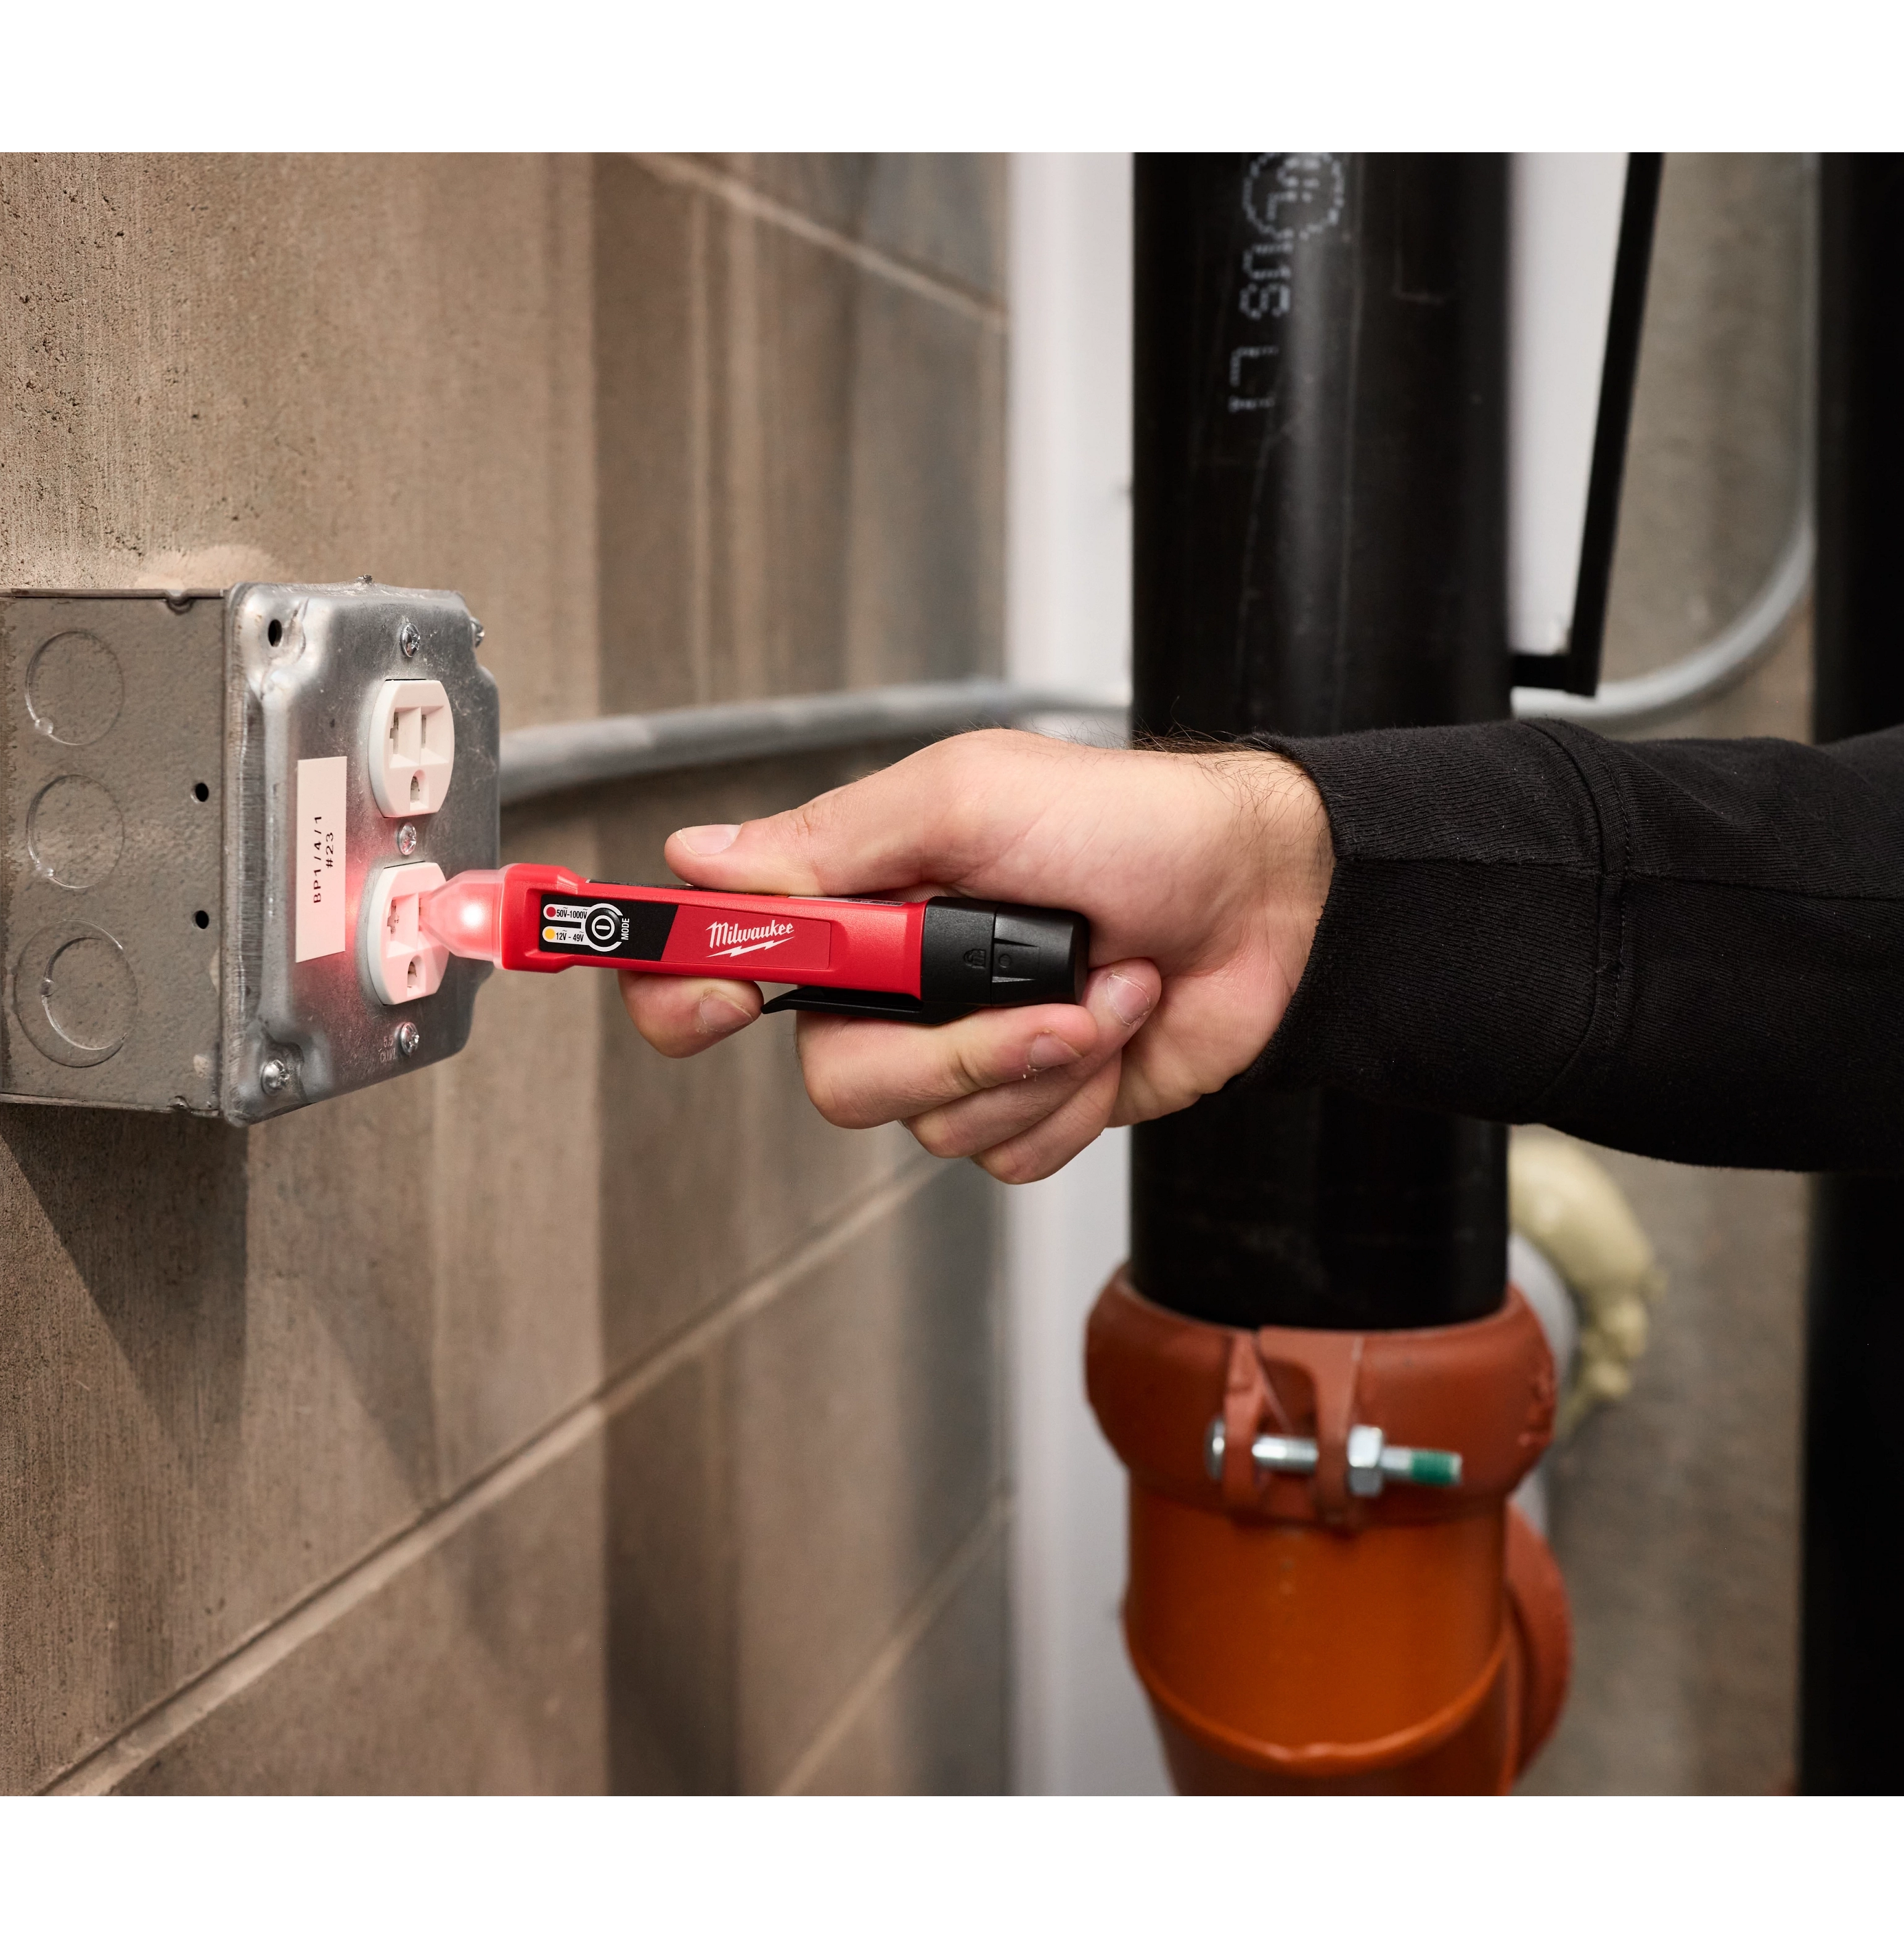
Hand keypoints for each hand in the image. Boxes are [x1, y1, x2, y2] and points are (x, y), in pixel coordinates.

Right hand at [615, 731, 1332, 1182]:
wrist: (1269, 902)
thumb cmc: (1132, 825)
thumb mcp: (971, 798)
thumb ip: (833, 841)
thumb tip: (699, 858)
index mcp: (860, 900)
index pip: (722, 955)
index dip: (685, 986)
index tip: (714, 995)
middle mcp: (893, 985)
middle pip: (831, 1074)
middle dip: (938, 1045)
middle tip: (1013, 988)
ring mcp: (958, 1052)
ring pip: (924, 1124)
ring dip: (1031, 1061)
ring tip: (1095, 988)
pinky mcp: (1025, 1108)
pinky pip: (1001, 1155)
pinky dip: (1071, 1099)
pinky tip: (1112, 1029)